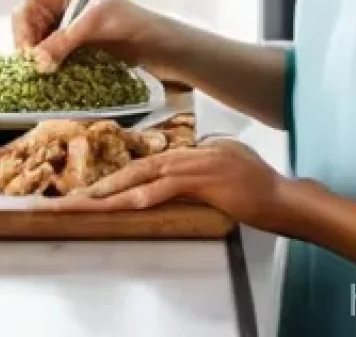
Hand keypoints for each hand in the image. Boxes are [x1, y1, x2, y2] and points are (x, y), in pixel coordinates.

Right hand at [11, 0, 180, 75]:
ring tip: (44, 82)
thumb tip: (37, 60)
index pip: (29, 6)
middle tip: (35, 73)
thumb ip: (66, 38)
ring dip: (39, 65)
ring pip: (40, 49)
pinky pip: (56, 64)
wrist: (172, 51)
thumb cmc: (142, 25)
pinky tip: (56, 86)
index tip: (28, 55)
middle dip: (29, 50)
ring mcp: (73, 34)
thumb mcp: (100, 23)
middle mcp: (66, 11)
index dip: (23, 30)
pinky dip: (53, 75)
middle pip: (29, 29)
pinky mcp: (81, 56)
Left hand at [53, 138, 288, 230]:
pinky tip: (127, 201)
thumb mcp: (224, 166)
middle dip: (100, 185)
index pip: (142, 164)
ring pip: (143, 176)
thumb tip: (181, 173)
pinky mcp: (204, 181)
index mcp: (187, 153)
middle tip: (72, 198)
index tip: (88, 192)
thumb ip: (200, 166)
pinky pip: (168, 187)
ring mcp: (194, 165)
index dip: (114, 177)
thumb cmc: (258, 185)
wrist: (283, 195)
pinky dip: (146, 194)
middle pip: (134, 168)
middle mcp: (185, 154)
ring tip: (85, 202)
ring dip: (113, 191)